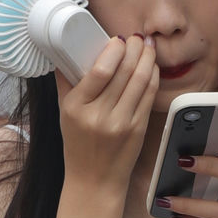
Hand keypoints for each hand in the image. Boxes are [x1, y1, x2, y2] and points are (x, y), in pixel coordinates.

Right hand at [56, 32, 158, 198]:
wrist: (94, 180)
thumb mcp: (64, 113)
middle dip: (135, 48)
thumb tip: (66, 51)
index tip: (118, 39)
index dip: (114, 50)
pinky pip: (149, 95)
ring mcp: (122, 123)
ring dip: (148, 58)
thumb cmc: (77, 145)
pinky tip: (152, 66)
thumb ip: (66, 82)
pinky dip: (153, 76)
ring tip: (148, 45)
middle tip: (137, 37)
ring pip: (141, 81)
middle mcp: (99, 115)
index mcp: (77, 107)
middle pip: (124, 72)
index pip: (100, 71)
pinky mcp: (139, 129)